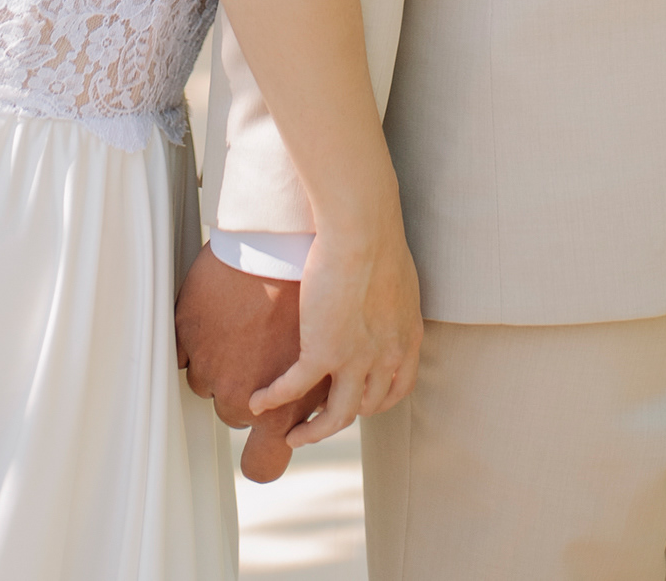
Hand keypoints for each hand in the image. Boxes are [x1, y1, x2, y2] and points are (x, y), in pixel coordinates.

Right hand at [175, 249, 318, 483]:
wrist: (285, 241)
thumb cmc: (313, 294)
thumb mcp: (328, 355)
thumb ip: (316, 392)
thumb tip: (313, 408)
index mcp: (280, 409)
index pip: (261, 463)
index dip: (264, 452)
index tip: (265, 441)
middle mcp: (237, 396)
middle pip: (233, 413)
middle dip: (245, 386)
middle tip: (262, 346)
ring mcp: (208, 366)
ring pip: (208, 382)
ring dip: (221, 361)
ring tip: (243, 322)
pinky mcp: (186, 335)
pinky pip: (186, 353)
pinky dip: (197, 339)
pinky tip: (221, 314)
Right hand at [248, 208, 422, 453]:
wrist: (362, 228)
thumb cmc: (377, 236)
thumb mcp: (397, 278)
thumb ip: (390, 302)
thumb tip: (379, 299)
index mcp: (406, 339)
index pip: (396, 389)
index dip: (375, 401)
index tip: (358, 401)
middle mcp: (386, 357)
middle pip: (365, 407)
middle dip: (343, 416)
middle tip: (319, 418)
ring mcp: (355, 359)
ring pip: (335, 418)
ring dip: (312, 433)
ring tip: (292, 437)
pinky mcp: (322, 351)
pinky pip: (293, 388)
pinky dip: (273, 398)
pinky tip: (258, 401)